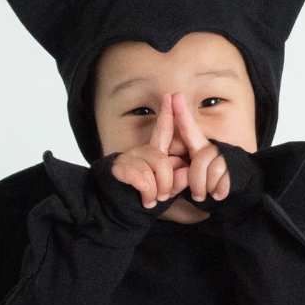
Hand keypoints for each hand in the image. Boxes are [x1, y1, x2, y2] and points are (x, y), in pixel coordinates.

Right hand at [110, 95, 188, 209]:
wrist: (118, 209)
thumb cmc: (143, 198)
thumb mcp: (165, 191)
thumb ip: (177, 182)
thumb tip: (186, 172)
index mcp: (154, 153)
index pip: (163, 132)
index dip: (168, 115)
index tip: (171, 95)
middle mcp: (141, 151)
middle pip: (163, 160)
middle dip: (167, 182)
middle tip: (162, 197)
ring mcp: (129, 157)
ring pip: (152, 169)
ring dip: (155, 191)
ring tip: (150, 200)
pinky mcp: (119, 167)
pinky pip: (140, 176)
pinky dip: (145, 190)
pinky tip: (143, 196)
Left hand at [170, 93, 231, 202]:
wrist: (236, 191)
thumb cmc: (208, 185)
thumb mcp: (190, 180)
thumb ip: (180, 178)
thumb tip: (180, 176)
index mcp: (199, 148)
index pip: (189, 129)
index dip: (181, 113)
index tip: (174, 95)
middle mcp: (212, 148)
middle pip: (201, 161)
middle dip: (197, 182)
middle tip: (197, 195)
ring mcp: (225, 156)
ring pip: (213, 170)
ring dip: (208, 188)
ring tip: (209, 193)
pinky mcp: (237, 167)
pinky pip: (225, 180)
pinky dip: (220, 191)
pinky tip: (219, 194)